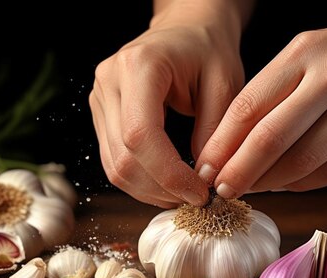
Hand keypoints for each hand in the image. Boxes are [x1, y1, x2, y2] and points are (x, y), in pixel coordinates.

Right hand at [89, 0, 251, 207]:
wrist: (185, 29)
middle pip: (123, 157)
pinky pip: (114, 161)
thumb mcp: (226, 83)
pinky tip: (166, 185)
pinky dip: (140, 182)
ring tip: (183, 194)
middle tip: (196, 198)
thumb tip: (203, 179)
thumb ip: (214, 131)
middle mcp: (109, 82)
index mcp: (139, 66)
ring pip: (114, 166)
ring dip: (149, 191)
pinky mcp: (101, 116)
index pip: (140, 134)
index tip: (199, 192)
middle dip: (161, 188)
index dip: (168, 173)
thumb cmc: (207, 50)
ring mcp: (100, 100)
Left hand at [196, 1, 326, 197]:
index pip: (249, 106)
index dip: (221, 144)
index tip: (203, 168)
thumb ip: (273, 93)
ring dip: (270, 182)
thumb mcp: (310, 55)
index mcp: (305, 51)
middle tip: (221, 191)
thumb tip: (228, 146)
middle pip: (272, 136)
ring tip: (252, 189)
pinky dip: (304, 184)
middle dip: (239, 171)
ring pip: (305, 159)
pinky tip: (286, 185)